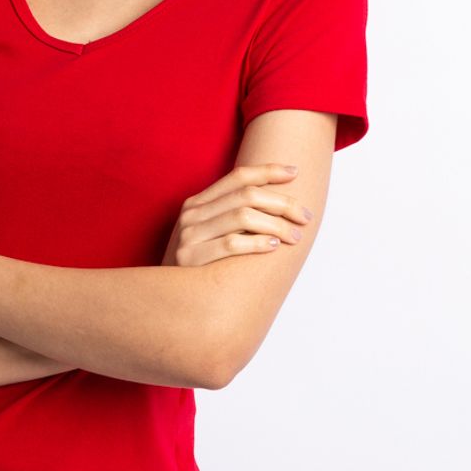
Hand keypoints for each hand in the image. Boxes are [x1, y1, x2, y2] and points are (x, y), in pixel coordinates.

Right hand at [162, 163, 312, 266]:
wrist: (165, 299)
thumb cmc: (197, 266)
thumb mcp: (207, 234)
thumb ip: (230, 217)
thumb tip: (277, 204)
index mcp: (197, 202)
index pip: (238, 176)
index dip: (269, 171)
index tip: (295, 172)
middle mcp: (192, 213)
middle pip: (247, 195)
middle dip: (282, 203)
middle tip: (305, 216)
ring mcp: (190, 235)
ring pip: (243, 216)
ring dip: (276, 225)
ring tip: (295, 237)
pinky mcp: (190, 258)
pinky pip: (231, 244)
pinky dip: (257, 243)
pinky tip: (273, 247)